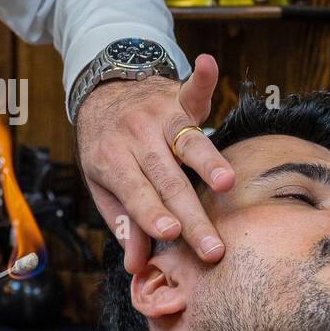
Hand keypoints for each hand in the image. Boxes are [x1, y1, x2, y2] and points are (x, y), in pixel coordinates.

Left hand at [75, 52, 234, 274]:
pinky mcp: (178, 98)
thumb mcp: (103, 186)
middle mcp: (135, 138)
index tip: (169, 235)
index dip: (151, 214)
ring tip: (227, 184)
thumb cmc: (106, 149)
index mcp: (112, 162)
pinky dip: (203, 77)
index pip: (135, 194)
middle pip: (167, 181)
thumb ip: (123, 222)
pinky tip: (209, 64)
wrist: (103, 94)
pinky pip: (193, 88)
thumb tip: (136, 265)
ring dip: (207, 163)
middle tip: (213, 248)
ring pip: (186, 142)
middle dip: (191, 216)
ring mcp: (158, 116)